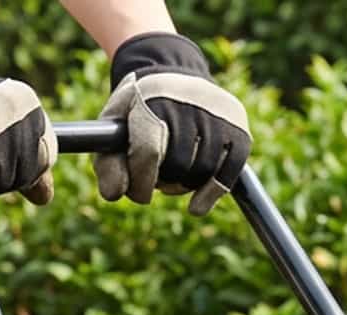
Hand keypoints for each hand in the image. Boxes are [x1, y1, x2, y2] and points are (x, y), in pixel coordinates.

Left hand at [95, 32, 249, 215]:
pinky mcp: (239, 132)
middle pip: (177, 166)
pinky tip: (196, 207)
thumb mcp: (115, 125)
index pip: (149, 151)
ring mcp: (218, 116)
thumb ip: (107, 161)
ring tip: (174, 179)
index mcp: (153, 98)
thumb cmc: (140, 109)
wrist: (174, 74)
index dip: (141, 182)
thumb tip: (114, 195)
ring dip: (185, 187)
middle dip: (164, 182)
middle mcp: (188, 102)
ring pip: (202, 172)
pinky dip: (211, 194)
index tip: (139, 194)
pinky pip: (227, 175)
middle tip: (159, 180)